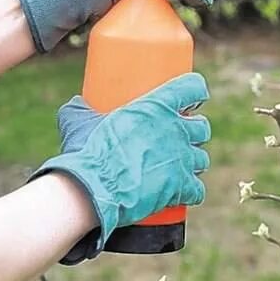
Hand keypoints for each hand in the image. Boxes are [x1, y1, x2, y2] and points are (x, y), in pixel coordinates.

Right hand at [32, 72, 210, 263]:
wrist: (91, 189)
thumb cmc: (87, 152)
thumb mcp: (79, 121)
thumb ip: (81, 109)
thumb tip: (77, 103)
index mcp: (158, 106)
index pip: (192, 87)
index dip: (195, 91)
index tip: (190, 100)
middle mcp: (177, 129)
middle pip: (201, 126)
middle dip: (193, 132)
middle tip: (177, 138)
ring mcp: (182, 158)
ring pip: (201, 158)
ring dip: (192, 162)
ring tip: (177, 167)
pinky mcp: (181, 186)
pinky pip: (198, 190)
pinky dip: (191, 192)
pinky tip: (183, 193)